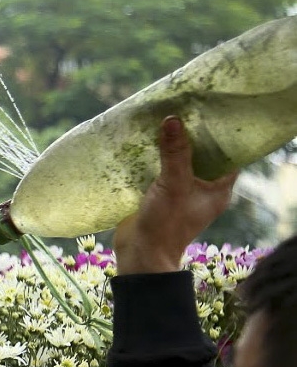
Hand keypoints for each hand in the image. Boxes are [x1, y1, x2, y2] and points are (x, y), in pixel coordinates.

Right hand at [113, 116, 238, 274]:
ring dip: (171, 147)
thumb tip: (172, 119)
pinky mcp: (159, 196)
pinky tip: (146, 143)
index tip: (209, 113)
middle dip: (191, 137)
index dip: (220, 135)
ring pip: (179, 163)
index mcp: (218, 189)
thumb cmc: (167, 224)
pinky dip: (155, 159)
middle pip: (201, 156)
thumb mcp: (174, 185)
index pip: (227, 155)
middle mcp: (202, 189)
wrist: (140, 255)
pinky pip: (160, 172)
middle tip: (182, 110)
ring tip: (162, 121)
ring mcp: (180, 193)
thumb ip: (175, 152)